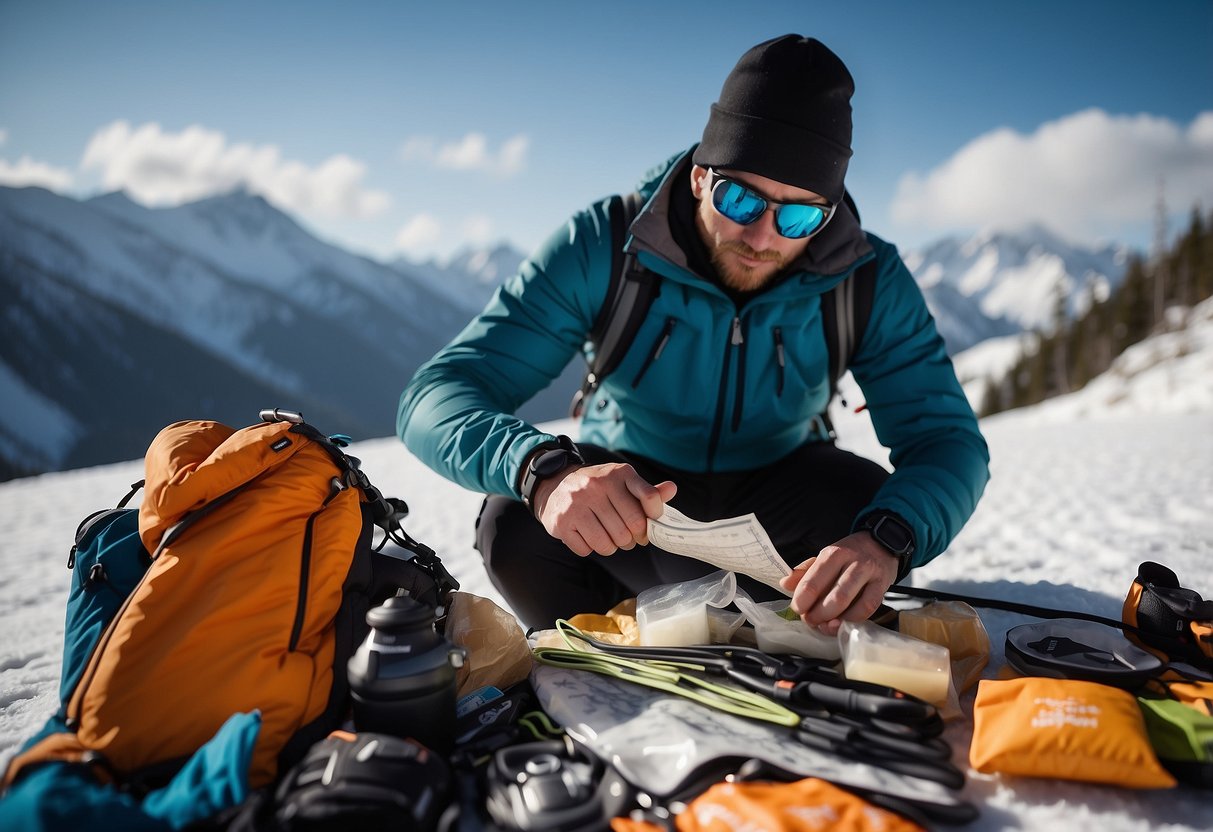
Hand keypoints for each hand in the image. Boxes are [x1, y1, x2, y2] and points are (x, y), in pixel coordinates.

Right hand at [534, 462, 676, 556]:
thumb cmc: (597, 488)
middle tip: (627, 537)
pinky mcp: (562, 522)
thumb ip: (648, 491)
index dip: (654, 518)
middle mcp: (597, 485)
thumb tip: (673, 489)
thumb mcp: (622, 482)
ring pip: (609, 543)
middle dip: (632, 539)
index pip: (650, 498)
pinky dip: (590, 548)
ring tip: (608, 538)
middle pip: (631, 528)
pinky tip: (587, 536)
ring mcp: (577, 504)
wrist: (555, 485)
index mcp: (618, 473)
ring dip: (612, 547)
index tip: (648, 525)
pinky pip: (588, 549)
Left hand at [778, 531, 898, 636]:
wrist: (882, 543)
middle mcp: (852, 562)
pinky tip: (843, 623)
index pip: (814, 579)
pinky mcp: (882, 586)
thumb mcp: (826, 557)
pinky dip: (853, 619)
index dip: (802, 599)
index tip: (797, 609)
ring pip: (850, 602)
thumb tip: (785, 584)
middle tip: (810, 620)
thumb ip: (805, 571)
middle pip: (834, 595)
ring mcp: (869, 574)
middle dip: (818, 614)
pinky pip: (868, 607)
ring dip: (834, 620)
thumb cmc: (849, 554)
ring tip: (824, 626)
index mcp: (833, 553)